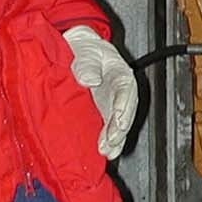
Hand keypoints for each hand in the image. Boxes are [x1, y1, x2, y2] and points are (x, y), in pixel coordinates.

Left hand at [62, 26, 137, 158]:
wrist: (74, 50)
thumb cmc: (84, 49)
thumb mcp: (86, 51)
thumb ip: (87, 64)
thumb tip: (90, 79)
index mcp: (120, 72)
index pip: (126, 89)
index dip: (123, 106)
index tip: (118, 119)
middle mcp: (120, 90)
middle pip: (126, 110)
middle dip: (120, 128)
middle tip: (111, 141)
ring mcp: (112, 103)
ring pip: (120, 123)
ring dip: (116, 139)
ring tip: (108, 151)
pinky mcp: (103, 113)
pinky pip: (110, 128)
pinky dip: (110, 141)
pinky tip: (106, 152)